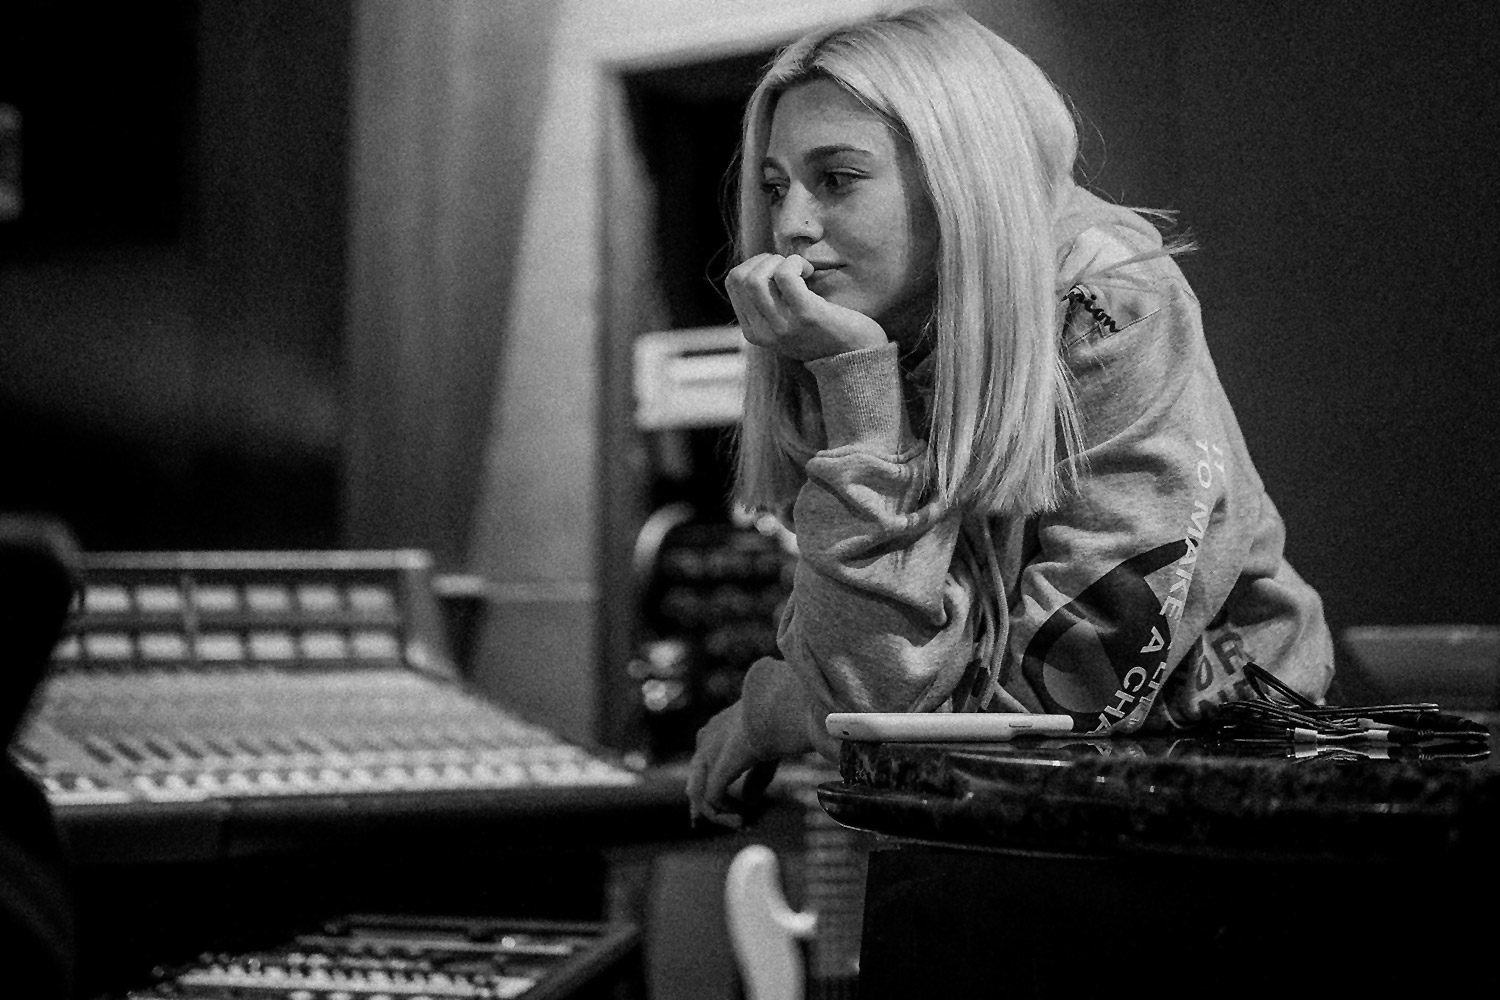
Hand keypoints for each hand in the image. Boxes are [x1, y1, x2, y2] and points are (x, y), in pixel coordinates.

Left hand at [685, 700, 776, 828]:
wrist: (778, 709)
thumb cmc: (779, 724)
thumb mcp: (766, 754)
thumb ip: (755, 779)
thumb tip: (749, 802)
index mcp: (715, 729)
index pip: (702, 763)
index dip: (705, 784)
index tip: (713, 803)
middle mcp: (706, 741)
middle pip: (695, 782)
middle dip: (699, 807)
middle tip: (698, 824)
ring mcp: (707, 754)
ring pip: (701, 796)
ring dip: (722, 815)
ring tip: (744, 824)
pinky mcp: (716, 769)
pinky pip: (713, 801)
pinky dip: (726, 814)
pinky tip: (744, 817)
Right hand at [727, 253, 888, 361]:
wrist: (859, 356)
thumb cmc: (825, 332)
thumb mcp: (786, 323)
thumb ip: (767, 304)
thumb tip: (757, 265)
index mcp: (754, 333)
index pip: (733, 282)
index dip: (755, 264)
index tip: (779, 271)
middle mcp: (763, 333)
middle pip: (741, 277)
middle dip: (765, 260)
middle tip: (791, 268)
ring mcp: (782, 326)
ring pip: (756, 277)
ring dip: (780, 261)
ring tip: (802, 270)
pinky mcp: (805, 314)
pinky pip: (785, 274)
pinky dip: (796, 262)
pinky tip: (810, 271)